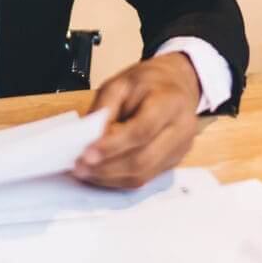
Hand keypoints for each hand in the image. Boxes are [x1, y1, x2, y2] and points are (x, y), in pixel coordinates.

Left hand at [72, 55, 200, 188]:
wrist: (176, 84)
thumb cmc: (148, 82)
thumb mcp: (120, 83)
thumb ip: (104, 109)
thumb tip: (88, 139)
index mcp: (171, 103)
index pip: (141, 131)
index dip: (112, 146)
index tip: (86, 154)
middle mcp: (181, 130)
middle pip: (143, 160)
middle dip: (107, 168)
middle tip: (80, 167)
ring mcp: (180, 150)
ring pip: (143, 175)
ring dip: (110, 178)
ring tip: (85, 172)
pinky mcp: (173, 163)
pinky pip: (144, 178)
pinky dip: (119, 179)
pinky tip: (101, 173)